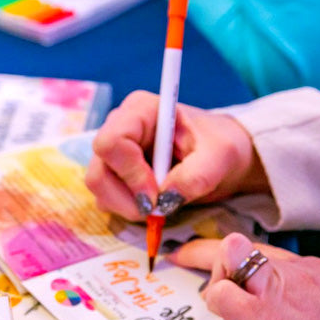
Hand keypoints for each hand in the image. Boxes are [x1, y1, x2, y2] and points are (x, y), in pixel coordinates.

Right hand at [85, 90, 268, 220]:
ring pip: (99, 187)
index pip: (113, 142)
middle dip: (126, 197)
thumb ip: (197, 175)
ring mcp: (114, 152)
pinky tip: (153, 204)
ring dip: (127, 206)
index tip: (156, 195)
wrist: (220, 157)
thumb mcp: (221, 157)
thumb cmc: (220, 146)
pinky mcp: (114, 173)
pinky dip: (127, 209)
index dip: (130, 173)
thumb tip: (166, 198)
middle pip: (99, 170)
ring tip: (159, 207)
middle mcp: (119, 126)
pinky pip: (106, 198)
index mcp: (141, 110)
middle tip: (156, 209)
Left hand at [173, 233, 319, 319]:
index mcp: (318, 272)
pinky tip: (219, 313)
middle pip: (241, 248)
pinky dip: (214, 300)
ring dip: (214, 278)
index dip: (238, 254)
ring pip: (229, 261)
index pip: (266, 251)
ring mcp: (280, 289)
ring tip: (210, 297)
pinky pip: (222, 295)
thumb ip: (312, 301)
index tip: (224, 254)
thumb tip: (290, 308)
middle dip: (209, 253)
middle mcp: (297, 271)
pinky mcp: (265, 316)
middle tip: (183, 255)